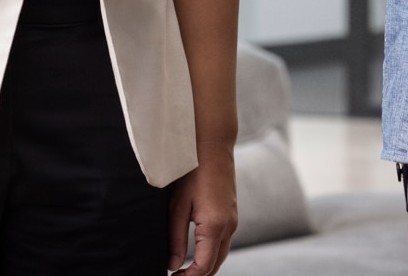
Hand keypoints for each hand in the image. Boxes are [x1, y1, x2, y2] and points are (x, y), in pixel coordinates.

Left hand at [167, 148, 236, 273]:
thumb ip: (176, 238)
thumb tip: (174, 265)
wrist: (212, 144)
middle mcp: (229, 226)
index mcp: (215, 226)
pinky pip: (224, 241)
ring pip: (221, 254)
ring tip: (184, 269)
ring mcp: (233, 219)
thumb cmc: (191, 171)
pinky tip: (196, 250)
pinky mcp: (231, 212)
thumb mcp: (177, 206)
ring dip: (206, 266)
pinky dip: (212, 253)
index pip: (204, 267)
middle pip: (216, 265)